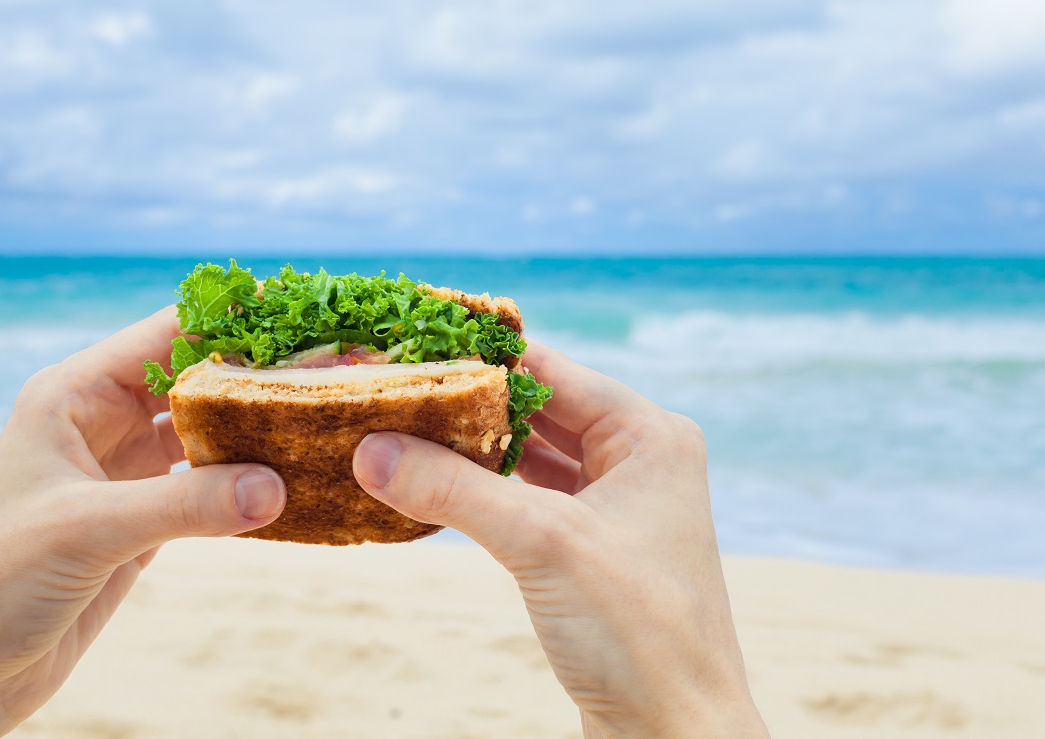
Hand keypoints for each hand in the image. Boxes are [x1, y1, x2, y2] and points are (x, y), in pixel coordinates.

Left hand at [0, 309, 285, 737]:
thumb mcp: (86, 530)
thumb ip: (184, 505)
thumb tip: (278, 485)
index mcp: (73, 396)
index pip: (166, 335)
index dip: (231, 323)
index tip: (302, 319)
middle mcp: (102, 425)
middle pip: (195, 380)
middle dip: (256, 376)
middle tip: (330, 374)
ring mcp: (124, 474)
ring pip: (206, 433)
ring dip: (256, 432)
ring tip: (321, 424)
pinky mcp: (142, 523)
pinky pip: (208, 488)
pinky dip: (247, 485)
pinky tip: (290, 483)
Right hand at [353, 340, 768, 738]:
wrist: (674, 734)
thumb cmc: (639, 632)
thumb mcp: (542, 543)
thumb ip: (454, 490)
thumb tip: (370, 449)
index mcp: (650, 435)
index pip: (554, 370)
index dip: (483, 357)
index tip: (414, 344)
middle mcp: (639, 460)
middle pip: (540, 411)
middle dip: (470, 406)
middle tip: (396, 390)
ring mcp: (617, 507)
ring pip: (532, 458)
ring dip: (475, 452)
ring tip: (403, 432)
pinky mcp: (593, 551)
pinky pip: (530, 501)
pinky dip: (486, 494)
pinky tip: (437, 487)